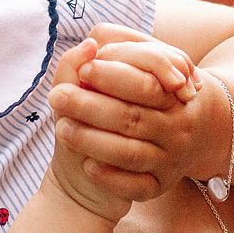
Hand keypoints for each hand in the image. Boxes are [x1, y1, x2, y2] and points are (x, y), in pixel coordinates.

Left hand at [48, 24, 208, 202]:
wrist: (167, 139)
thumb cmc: (141, 95)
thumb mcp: (132, 65)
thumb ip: (111, 47)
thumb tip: (89, 45)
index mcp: (171, 92)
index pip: (146, 83)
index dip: (114, 76)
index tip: (84, 69)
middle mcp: (176, 126)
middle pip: (133, 117)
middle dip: (92, 106)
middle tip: (58, 97)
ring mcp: (169, 158)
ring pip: (132, 154)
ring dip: (94, 141)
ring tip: (62, 128)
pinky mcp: (159, 186)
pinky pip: (138, 187)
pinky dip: (112, 178)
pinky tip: (89, 166)